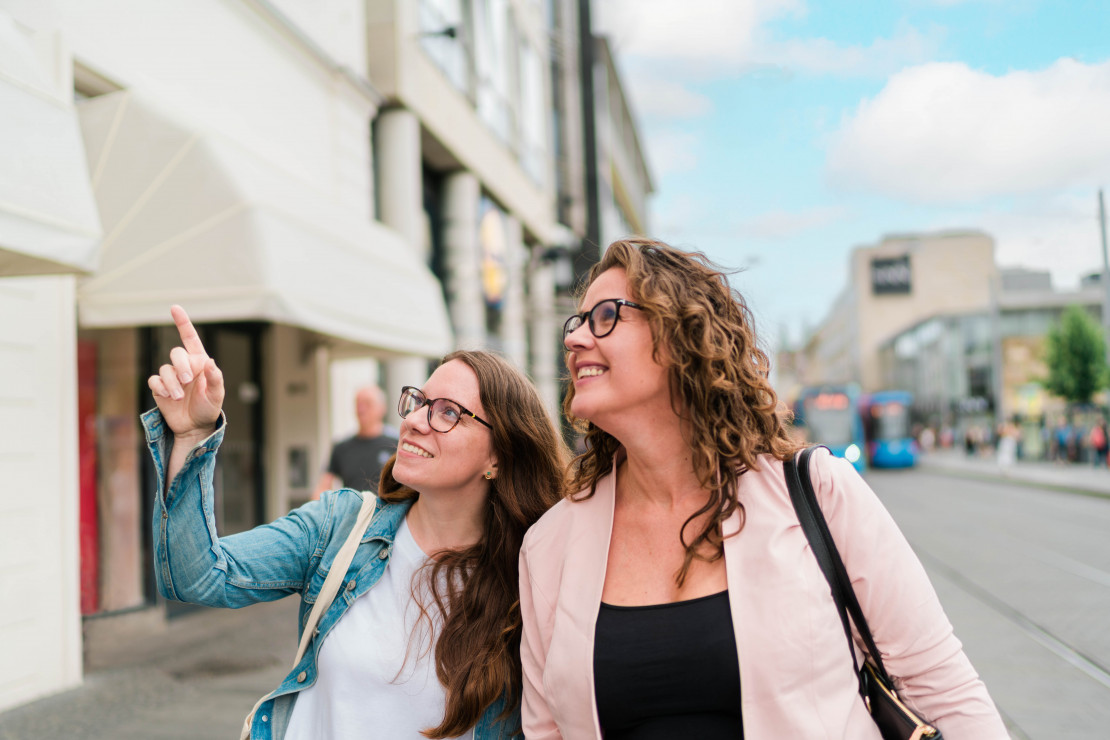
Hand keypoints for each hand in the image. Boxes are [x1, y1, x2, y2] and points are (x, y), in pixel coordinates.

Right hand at [147, 305, 224, 439]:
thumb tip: (210, 362)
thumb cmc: (209, 408)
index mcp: (199, 362)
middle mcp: (184, 366)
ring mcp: (171, 377)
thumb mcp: (217, 394)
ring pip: (165, 369)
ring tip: (180, 396)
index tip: (175, 307)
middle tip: (187, 381)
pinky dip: (161, 387)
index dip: (182, 322)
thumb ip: (215, 378)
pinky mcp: (159, 388)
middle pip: (176, 353)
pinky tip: (169, 397)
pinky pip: (154, 380)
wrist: (194, 427)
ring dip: (172, 383)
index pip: (190, 338)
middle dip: (181, 366)